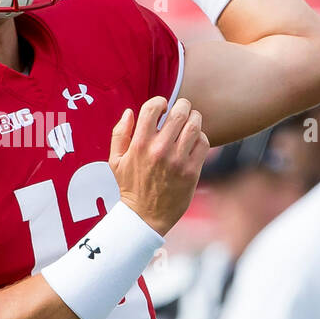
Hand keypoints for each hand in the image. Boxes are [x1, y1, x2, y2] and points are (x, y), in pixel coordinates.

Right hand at [109, 96, 209, 235]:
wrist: (146, 216)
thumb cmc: (131, 186)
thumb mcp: (116, 161)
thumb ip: (120, 134)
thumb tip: (129, 112)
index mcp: (139, 145)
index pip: (152, 108)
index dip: (160, 102)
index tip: (162, 107)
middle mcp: (159, 150)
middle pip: (179, 112)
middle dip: (182, 106)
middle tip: (181, 110)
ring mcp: (177, 160)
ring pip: (195, 125)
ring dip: (195, 118)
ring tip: (190, 121)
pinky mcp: (192, 171)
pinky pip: (204, 143)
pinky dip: (201, 137)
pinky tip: (194, 141)